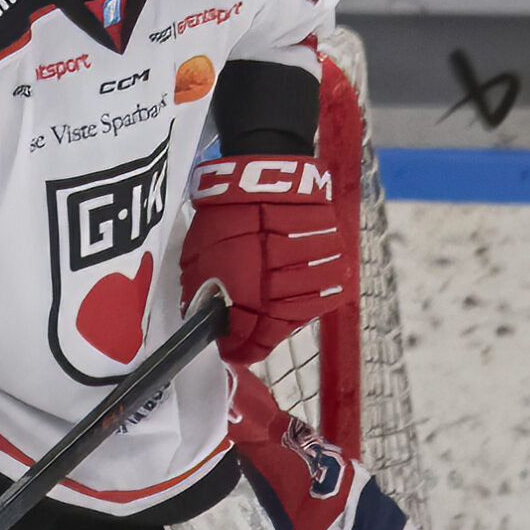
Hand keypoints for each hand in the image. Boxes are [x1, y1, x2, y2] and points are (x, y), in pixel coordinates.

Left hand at [180, 154, 346, 364]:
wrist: (264, 177)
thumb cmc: (222, 218)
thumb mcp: (197, 259)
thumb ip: (201, 295)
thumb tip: (204, 323)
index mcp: (246, 292)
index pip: (251, 342)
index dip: (243, 351)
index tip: (236, 352)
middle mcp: (282, 288)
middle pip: (278, 331)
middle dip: (264, 335)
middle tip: (254, 334)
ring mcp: (310, 274)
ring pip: (304, 312)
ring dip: (288, 314)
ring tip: (274, 307)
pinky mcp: (332, 256)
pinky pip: (325, 289)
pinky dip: (312, 293)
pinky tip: (296, 287)